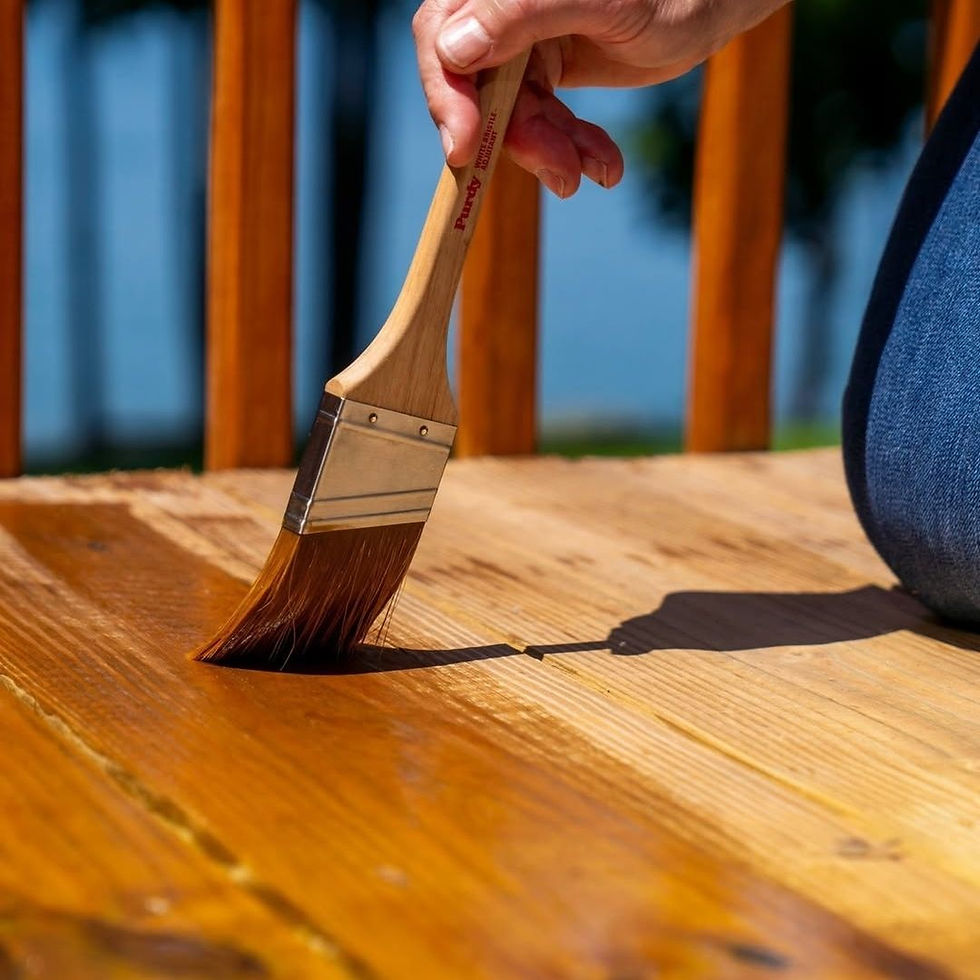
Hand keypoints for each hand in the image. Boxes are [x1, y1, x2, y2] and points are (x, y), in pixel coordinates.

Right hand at [412, 0, 789, 196]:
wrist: (709, 6)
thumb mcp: (601, 1)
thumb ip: (524, 15)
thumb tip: (453, 51)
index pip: (442, 36)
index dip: (447, 96)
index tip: (462, 149)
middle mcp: (500, 11)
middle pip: (475, 88)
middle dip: (516, 138)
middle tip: (561, 175)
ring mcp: (520, 44)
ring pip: (510, 116)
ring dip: (551, 152)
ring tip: (597, 171)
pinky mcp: (542, 72)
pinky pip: (540, 124)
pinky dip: (569, 149)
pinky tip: (603, 165)